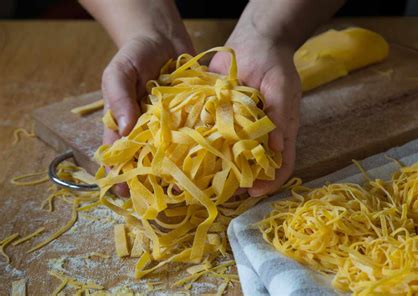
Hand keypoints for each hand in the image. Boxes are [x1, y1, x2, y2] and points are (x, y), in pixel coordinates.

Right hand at [102, 33, 193, 195]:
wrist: (163, 37)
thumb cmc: (134, 55)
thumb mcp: (119, 71)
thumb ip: (118, 95)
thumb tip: (125, 127)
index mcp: (126, 125)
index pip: (121, 155)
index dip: (122, 176)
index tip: (126, 195)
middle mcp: (151, 130)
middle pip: (150, 160)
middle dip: (155, 180)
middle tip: (164, 196)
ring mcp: (174, 125)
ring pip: (176, 153)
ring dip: (182, 168)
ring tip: (191, 186)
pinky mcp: (194, 116)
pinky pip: (198, 133)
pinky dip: (204, 145)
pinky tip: (213, 158)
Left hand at [209, 36, 300, 196]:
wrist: (254, 41)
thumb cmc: (274, 65)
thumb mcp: (281, 87)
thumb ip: (280, 116)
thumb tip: (277, 149)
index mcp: (279, 132)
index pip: (280, 165)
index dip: (270, 182)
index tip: (253, 193)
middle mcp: (258, 135)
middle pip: (253, 165)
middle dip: (241, 181)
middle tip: (222, 192)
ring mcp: (238, 128)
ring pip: (230, 155)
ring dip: (220, 168)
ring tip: (203, 179)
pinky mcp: (220, 117)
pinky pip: (212, 135)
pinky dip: (203, 145)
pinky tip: (190, 151)